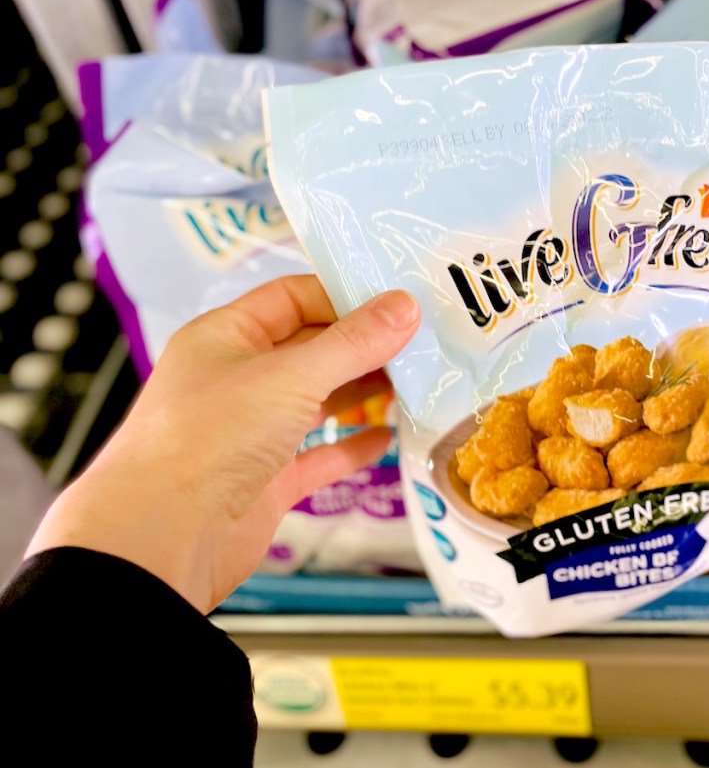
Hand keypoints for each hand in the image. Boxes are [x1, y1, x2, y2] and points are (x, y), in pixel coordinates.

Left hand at [26, 275, 419, 612]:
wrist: (164, 537)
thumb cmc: (209, 438)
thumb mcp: (289, 376)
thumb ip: (352, 343)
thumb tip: (405, 307)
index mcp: (225, 338)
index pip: (291, 299)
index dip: (342, 297)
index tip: (397, 302)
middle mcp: (237, 380)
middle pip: (309, 350)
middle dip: (361, 346)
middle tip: (419, 342)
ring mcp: (251, 433)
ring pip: (316, 401)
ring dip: (361, 393)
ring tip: (413, 383)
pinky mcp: (267, 481)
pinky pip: (317, 455)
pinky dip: (351, 446)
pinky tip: (387, 438)